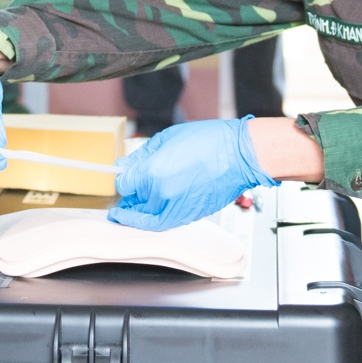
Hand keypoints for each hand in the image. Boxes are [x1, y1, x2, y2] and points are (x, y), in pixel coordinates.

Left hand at [109, 118, 274, 231]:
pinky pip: (163, 224)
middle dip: (130, 195)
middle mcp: (161, 194)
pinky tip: (148, 216)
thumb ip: (142, 155)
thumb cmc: (209, 141)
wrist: (239, 156)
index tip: (124, 177)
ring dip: (137, 213)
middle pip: (133, 201)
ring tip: (131, 209)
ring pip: (145, 217)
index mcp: (152, 173)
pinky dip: (152, 222)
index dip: (122, 180)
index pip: (123, 185)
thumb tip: (124, 165)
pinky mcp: (189, 216)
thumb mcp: (167, 138)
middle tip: (127, 192)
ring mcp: (175, 208)